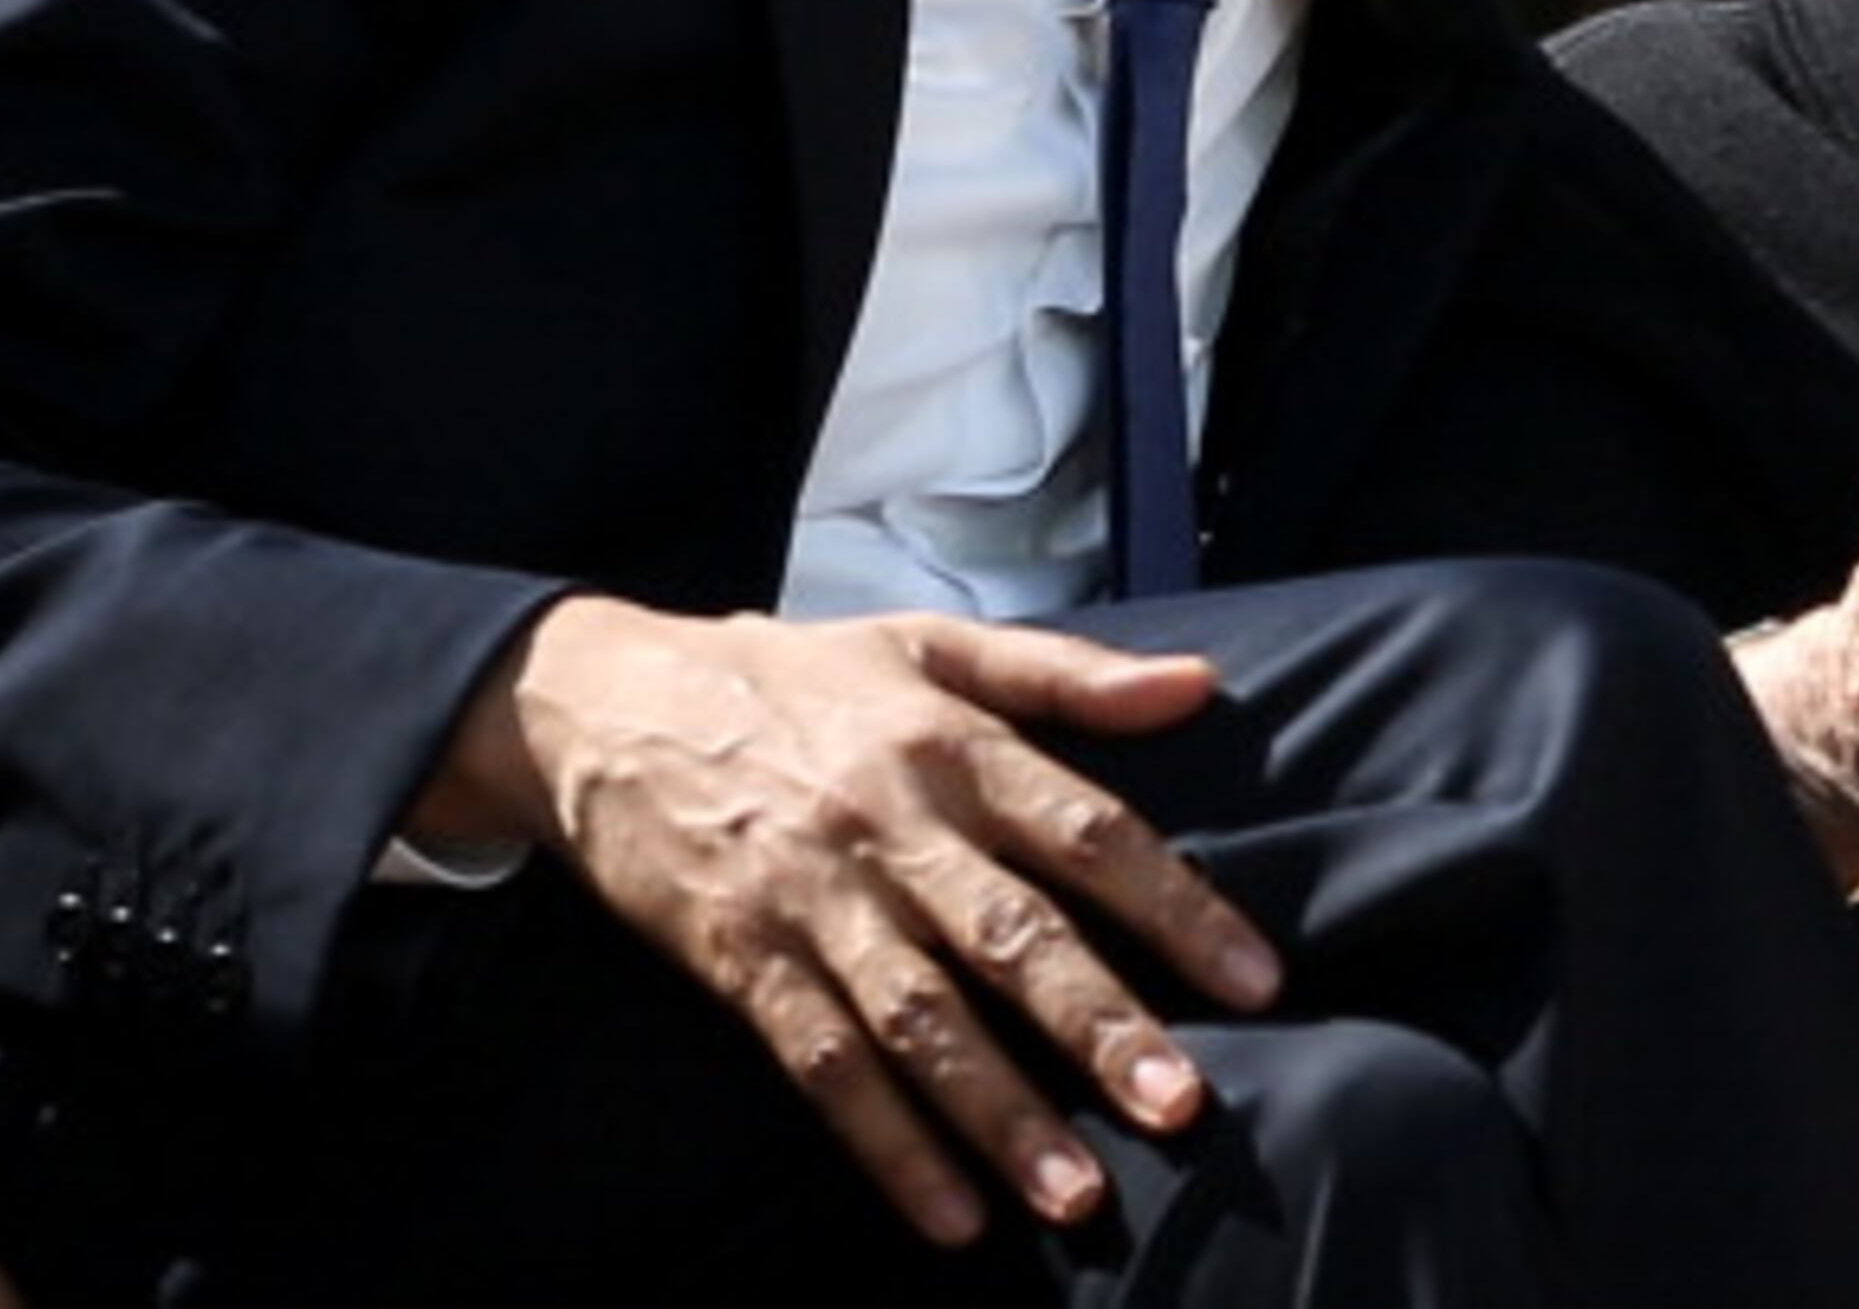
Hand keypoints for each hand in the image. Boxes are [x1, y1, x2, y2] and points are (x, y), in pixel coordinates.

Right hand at [416, 598, 1282, 1247]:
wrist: (601, 700)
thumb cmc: (791, 675)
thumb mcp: (929, 644)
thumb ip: (1069, 673)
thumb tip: (1198, 684)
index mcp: (952, 745)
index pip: (1088, 831)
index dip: (1178, 906)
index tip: (1257, 980)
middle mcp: (891, 826)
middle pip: (1012, 936)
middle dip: (1099, 1026)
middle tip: (1181, 1105)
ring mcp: (813, 903)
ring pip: (921, 1021)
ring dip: (1000, 1115)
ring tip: (1077, 1194)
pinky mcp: (743, 964)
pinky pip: (823, 1067)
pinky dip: (887, 1146)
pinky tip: (949, 1214)